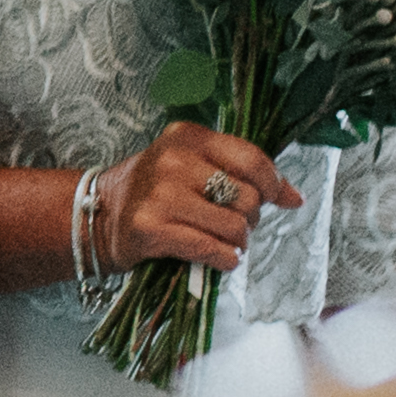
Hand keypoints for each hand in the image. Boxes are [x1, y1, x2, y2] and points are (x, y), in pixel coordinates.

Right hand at [90, 125, 300, 279]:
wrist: (100, 216)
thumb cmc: (156, 191)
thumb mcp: (195, 167)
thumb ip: (243, 175)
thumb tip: (295, 198)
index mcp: (187, 137)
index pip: (251, 158)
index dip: (274, 184)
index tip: (278, 199)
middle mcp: (173, 160)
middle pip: (246, 197)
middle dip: (250, 218)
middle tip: (234, 224)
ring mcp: (160, 194)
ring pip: (234, 227)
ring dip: (238, 243)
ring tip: (226, 243)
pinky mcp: (151, 228)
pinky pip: (212, 249)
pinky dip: (225, 259)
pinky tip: (220, 258)